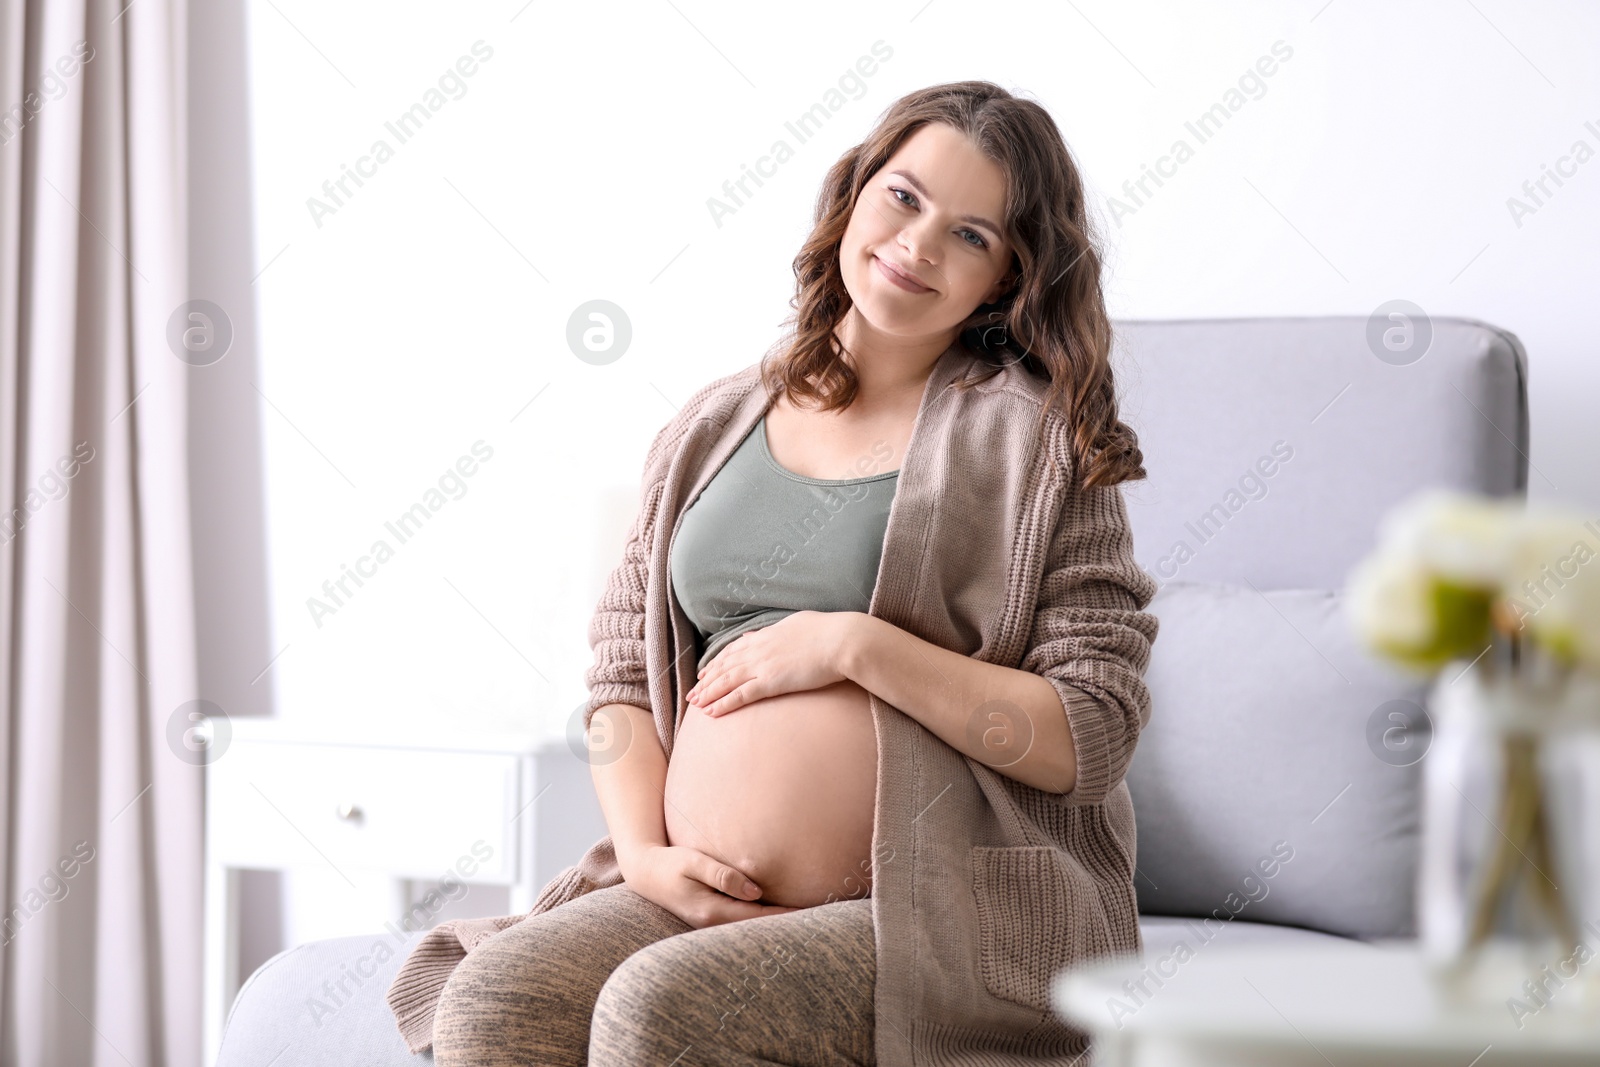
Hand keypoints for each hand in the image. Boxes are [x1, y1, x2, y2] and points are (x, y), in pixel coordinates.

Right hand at [624, 844, 800, 927]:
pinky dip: (760, 919)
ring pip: (750, 927)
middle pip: (757, 928)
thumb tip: (755, 891)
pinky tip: (776, 914)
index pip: (757, 918)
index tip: (810, 915)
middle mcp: (712, 922)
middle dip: (785, 925)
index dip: (785, 917)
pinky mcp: (711, 916)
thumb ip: (722, 875)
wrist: (646, 873)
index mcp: (711, 911)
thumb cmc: (670, 863)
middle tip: (818, 922)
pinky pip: (742, 921)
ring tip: (804, 921)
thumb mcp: (693, 862)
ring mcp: (711, 922)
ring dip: (774, 923)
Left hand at [686, 610, 857, 716]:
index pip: (734, 650)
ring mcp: (763, 666)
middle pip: (725, 667)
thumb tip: (759, 634)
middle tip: (692, 693)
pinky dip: (723, 704)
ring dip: (708, 694)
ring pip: (726, 681)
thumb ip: (776, 630)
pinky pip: (740, 695)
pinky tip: (711, 712)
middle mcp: (759, 650)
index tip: (706, 672)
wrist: (843, 640)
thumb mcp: (797, 623)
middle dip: (706, 681)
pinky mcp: (771, 682)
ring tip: (695, 705)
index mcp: (767, 635)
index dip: (718, 662)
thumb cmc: (829, 631)